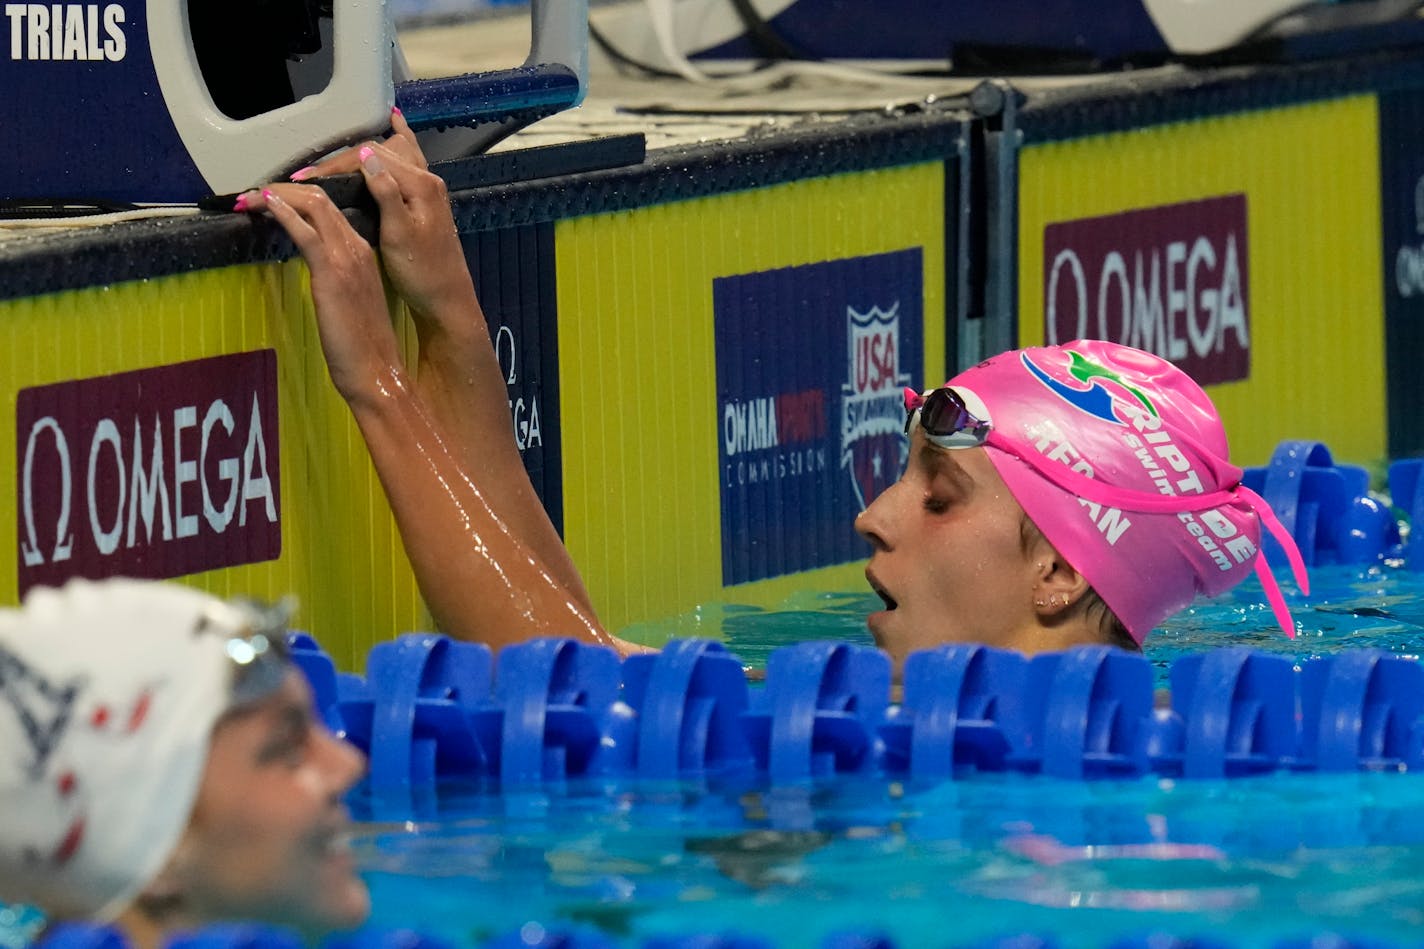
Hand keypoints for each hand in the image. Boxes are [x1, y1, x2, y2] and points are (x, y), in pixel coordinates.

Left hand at [245, 185, 404, 403]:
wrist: (377, 370)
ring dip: (278, 195)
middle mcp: (358, 247)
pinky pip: (307, 231)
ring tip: (251, 197)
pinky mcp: (333, 272)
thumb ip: (334, 276)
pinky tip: (265, 205)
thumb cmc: (362, 345)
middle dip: (283, 189)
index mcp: (363, 252)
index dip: (298, 198)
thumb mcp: (349, 299)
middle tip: (252, 194)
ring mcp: (347, 258)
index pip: (331, 208)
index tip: (270, 200)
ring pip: (314, 206)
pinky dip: (284, 212)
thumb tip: (312, 267)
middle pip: (321, 198)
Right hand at [293, 109, 478, 337]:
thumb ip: (386, 193)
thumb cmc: (422, 273)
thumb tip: (366, 157)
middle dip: (341, 160)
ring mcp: (428, 189)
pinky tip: (394, 123)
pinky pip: (407, 161)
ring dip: (361, 154)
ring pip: (392, 154)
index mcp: (420, 185)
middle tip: (308, 174)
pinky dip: (397, 142)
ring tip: (332, 155)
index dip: (335, 165)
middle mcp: (427, 179)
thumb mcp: (399, 234)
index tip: (303, 178)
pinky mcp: (425, 201)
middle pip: (379, 152)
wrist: (447, 299)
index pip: (371, 158)